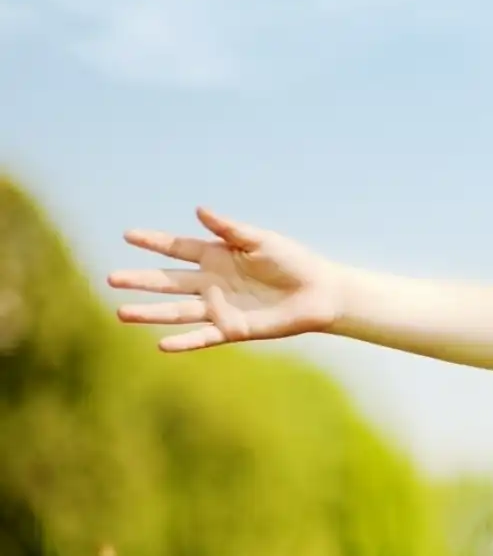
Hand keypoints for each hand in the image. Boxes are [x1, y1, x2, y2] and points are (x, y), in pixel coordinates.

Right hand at [108, 208, 345, 351]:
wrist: (319, 293)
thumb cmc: (292, 261)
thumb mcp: (260, 240)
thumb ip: (229, 229)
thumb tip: (199, 210)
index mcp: (215, 256)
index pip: (177, 248)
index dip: (154, 242)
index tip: (127, 235)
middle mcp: (211, 282)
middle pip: (168, 281)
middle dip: (140, 280)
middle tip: (110, 279)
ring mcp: (219, 307)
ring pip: (177, 311)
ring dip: (150, 313)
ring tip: (121, 313)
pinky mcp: (232, 329)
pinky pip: (203, 336)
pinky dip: (184, 341)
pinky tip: (162, 345)